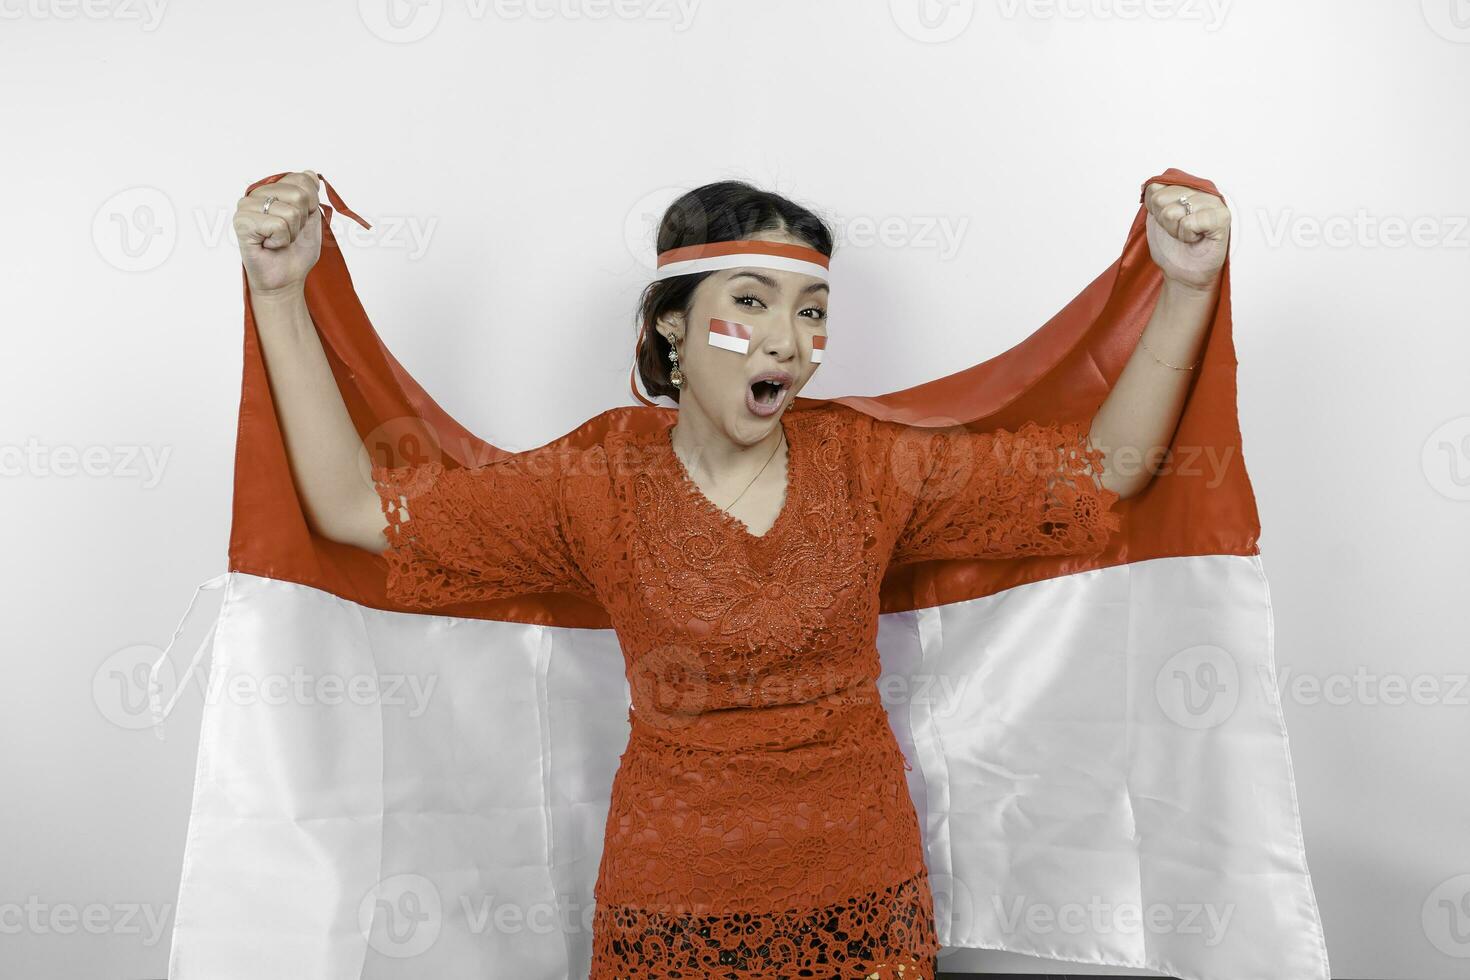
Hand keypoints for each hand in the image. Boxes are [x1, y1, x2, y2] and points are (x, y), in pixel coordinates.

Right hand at [234, 170, 322, 296]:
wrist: (286, 278)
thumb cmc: (296, 251)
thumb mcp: (312, 219)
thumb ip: (311, 195)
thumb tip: (310, 173)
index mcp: (273, 189)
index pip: (302, 178)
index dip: (311, 204)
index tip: (300, 220)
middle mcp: (257, 193)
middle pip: (299, 194)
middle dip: (302, 220)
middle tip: (288, 233)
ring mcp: (246, 206)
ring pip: (291, 212)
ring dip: (291, 233)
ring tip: (278, 240)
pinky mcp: (241, 222)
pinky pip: (278, 225)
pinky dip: (281, 241)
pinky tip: (269, 245)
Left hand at [1142, 182, 1229, 292]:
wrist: (1182, 273)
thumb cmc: (1172, 247)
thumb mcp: (1156, 218)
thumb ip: (1154, 198)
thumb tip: (1150, 185)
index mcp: (1186, 187)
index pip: (1155, 187)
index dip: (1154, 210)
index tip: (1166, 222)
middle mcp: (1201, 190)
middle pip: (1161, 199)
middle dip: (1164, 221)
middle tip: (1178, 231)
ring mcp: (1213, 201)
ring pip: (1173, 211)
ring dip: (1175, 230)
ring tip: (1187, 235)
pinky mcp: (1222, 216)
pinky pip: (1189, 223)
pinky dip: (1187, 236)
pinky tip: (1197, 238)